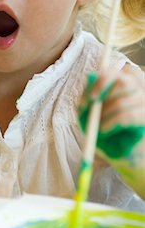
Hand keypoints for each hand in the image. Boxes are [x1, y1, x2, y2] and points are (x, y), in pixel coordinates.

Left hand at [78, 65, 144, 197]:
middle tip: (91, 105)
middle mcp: (140, 91)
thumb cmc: (106, 134)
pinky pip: (128, 115)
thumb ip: (90, 96)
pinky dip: (111, 123)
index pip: (118, 71)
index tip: (89, 97)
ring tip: (98, 126)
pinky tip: (103, 131)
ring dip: (105, 113)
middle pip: (123, 78)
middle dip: (102, 91)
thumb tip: (89, 75)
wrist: (122, 157)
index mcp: (126, 85)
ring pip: (123, 99)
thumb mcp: (90, 115)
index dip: (102, 80)